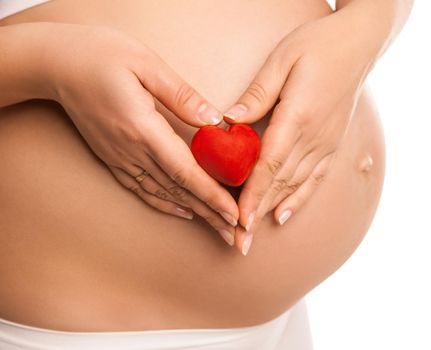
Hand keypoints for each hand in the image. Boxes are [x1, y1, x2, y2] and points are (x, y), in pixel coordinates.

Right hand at [46, 23, 237, 244]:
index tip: (234, 214)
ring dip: (193, 211)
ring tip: (218, 227)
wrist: (55, 64)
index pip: (185, 171)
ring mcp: (119, 157)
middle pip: (178, 189)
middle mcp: (131, 150)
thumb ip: (182, 95)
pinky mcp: (112, 157)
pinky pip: (141, 188)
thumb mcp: (146, 64)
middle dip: (210, 212)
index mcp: (143, 128)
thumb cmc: (100, 55)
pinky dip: (164, 202)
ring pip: (162, 192)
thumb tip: (214, 119)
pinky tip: (182, 210)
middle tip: (236, 233)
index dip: (212, 195)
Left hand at [223, 12, 378, 253]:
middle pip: (279, 184)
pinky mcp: (331, 144)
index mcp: (297, 118)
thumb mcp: (281, 61)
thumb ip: (256, 95)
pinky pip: (313, 179)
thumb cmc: (317, 46)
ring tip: (252, 235)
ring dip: (271, 212)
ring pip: (294, 185)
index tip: (238, 222)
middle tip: (238, 244)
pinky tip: (283, 215)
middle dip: (255, 215)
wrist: (359, 44)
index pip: (269, 166)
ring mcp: (325, 144)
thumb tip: (228, 122)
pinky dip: (297, 199)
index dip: (252, 197)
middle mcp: (313, 138)